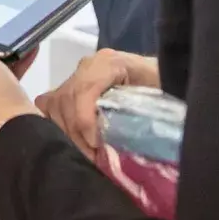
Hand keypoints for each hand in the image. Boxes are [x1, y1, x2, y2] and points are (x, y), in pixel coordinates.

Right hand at [34, 49, 159, 158]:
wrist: (168, 74)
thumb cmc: (165, 87)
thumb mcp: (160, 96)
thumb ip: (142, 112)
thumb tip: (124, 141)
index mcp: (110, 62)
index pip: (84, 89)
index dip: (84, 119)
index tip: (95, 145)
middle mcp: (89, 64)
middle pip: (66, 99)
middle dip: (75, 132)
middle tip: (92, 157)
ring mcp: (78, 73)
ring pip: (55, 103)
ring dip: (66, 131)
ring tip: (85, 152)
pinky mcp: (72, 84)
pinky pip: (50, 102)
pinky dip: (55, 122)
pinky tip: (69, 137)